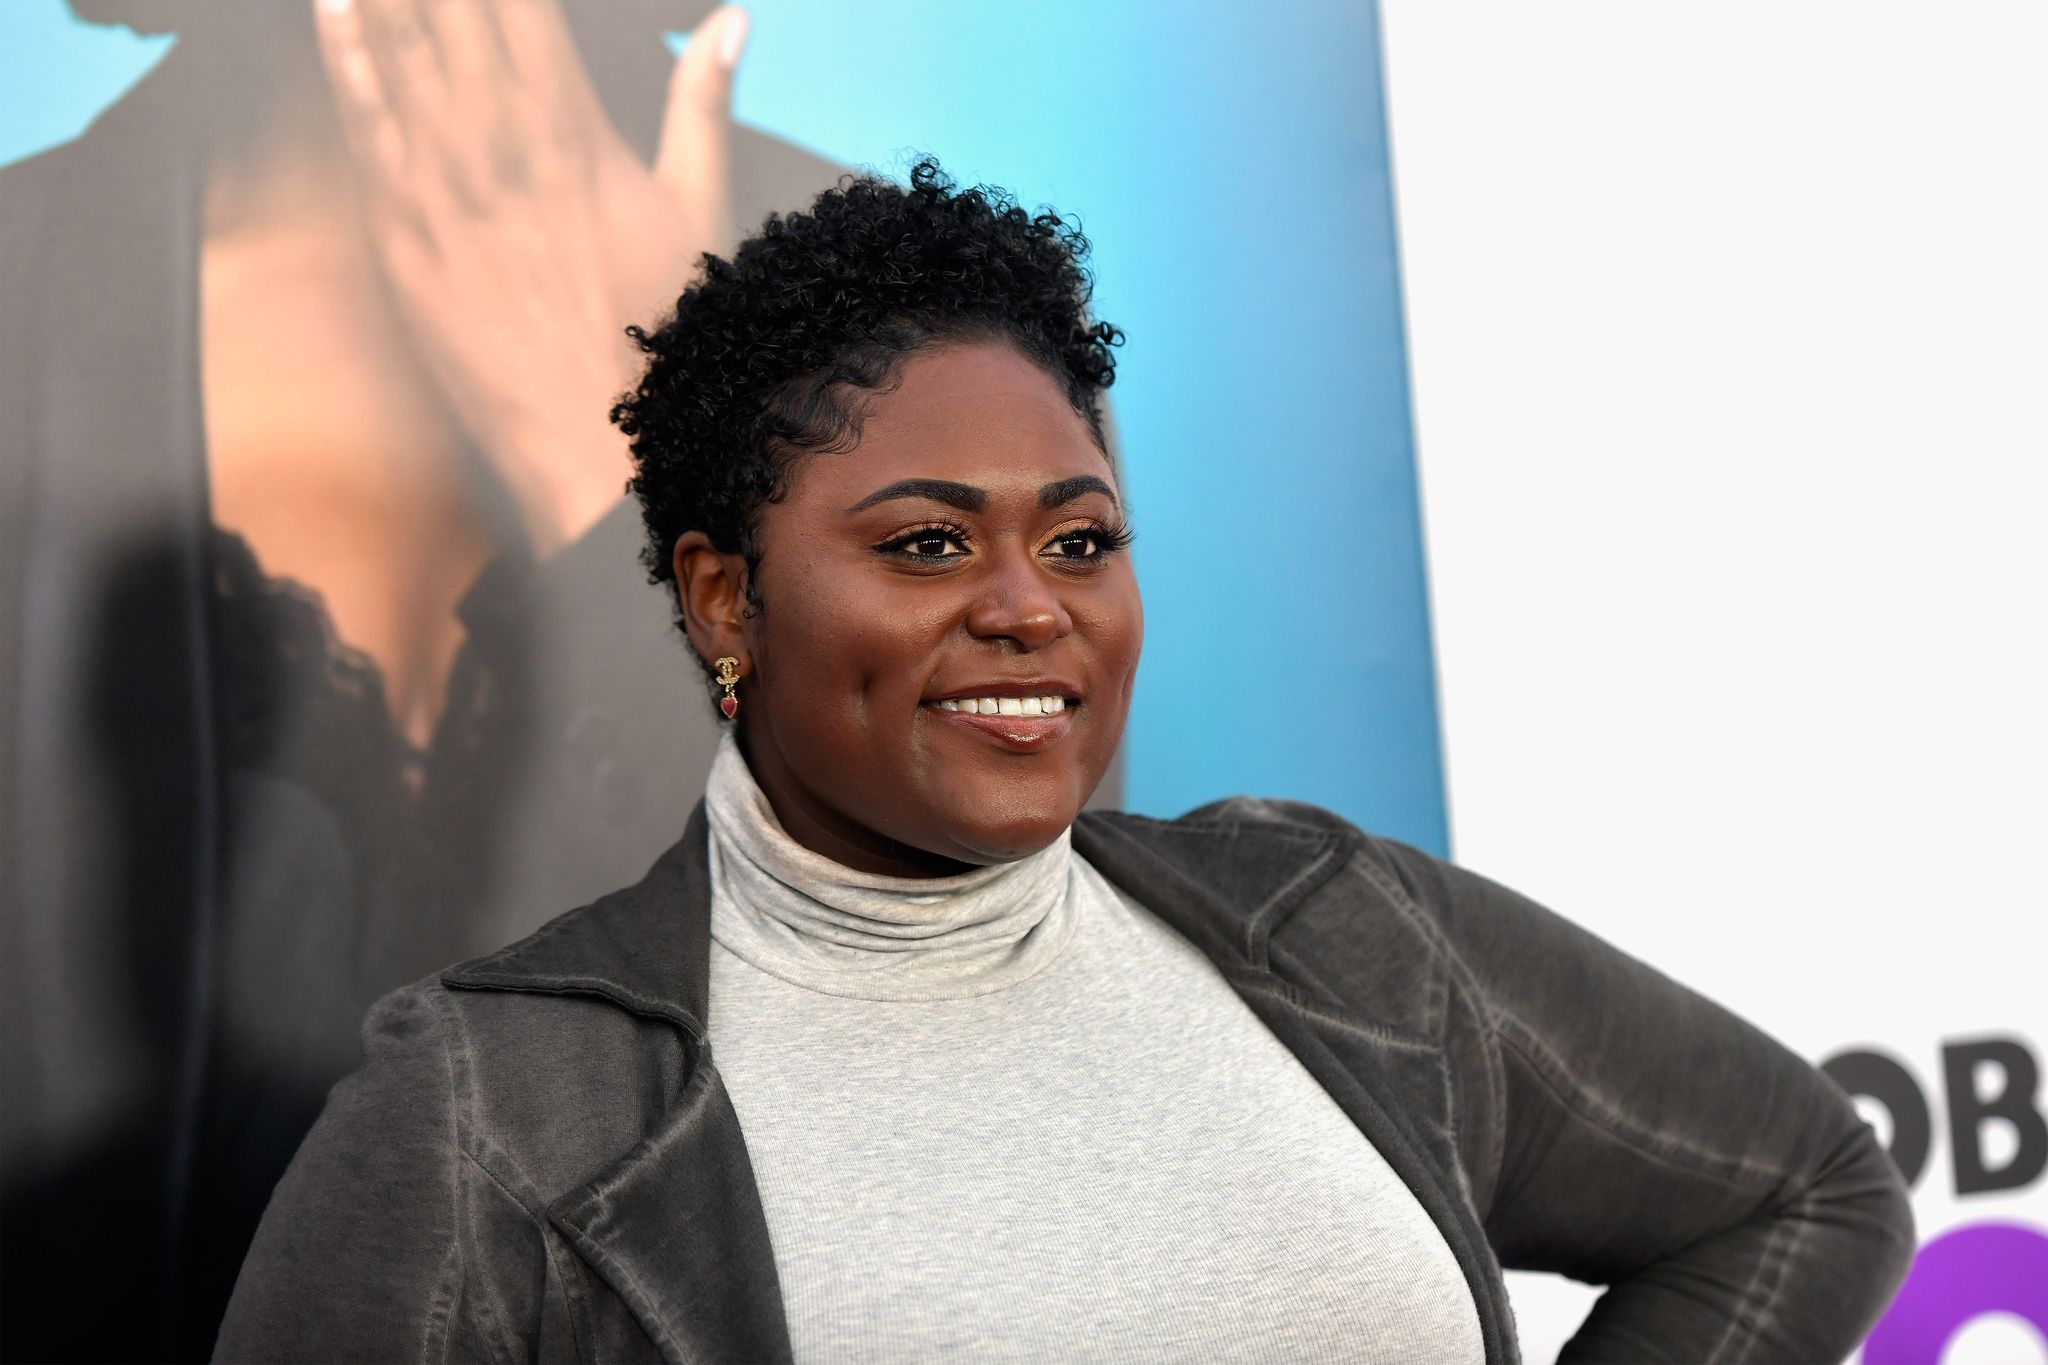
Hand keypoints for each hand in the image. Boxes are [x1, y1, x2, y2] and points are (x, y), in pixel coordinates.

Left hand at [313, 0, 749, 553]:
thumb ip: (702, 100)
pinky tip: (333, 8)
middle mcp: (497, 138)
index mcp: (572, 125)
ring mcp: (438, 182)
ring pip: (394, 49)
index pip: (520, 1)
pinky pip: (360, 124)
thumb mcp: (696, 206)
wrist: (594, 441)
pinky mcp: (397, 231)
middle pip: (450, 9)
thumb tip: (732, 16)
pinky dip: (343, 57)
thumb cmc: (659, 331)